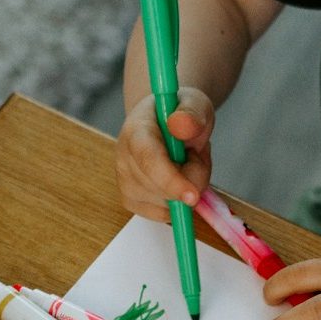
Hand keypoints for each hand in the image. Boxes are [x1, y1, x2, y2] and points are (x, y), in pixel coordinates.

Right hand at [115, 88, 214, 221]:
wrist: (167, 122)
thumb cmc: (181, 114)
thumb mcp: (195, 104)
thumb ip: (191, 113)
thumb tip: (181, 125)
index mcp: (136, 130)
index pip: (149, 161)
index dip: (171, 181)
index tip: (193, 196)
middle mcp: (123, 158)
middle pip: (160, 188)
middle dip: (192, 178)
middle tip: (197, 153)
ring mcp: (124, 181)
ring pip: (165, 205)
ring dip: (187, 188)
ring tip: (186, 162)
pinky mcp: (130, 199)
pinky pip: (162, 215)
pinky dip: (178, 204)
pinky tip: (177, 181)